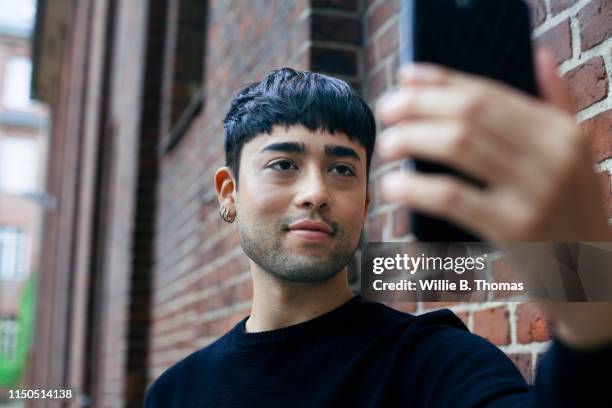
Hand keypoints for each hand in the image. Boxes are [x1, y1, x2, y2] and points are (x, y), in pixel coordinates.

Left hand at [375, 49, 611, 241]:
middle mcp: (552, 154)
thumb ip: (557, 104)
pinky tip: (393, 187)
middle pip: (469, 112)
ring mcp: (535, 192)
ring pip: (458, 145)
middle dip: (419, 105)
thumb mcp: (574, 154)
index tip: (405, 76)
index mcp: (560, 131)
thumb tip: (537, 56)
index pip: (489, 92)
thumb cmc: (569, 210)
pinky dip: (416, 188)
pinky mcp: (515, 229)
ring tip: (387, 144)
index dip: (441, 80)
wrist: (591, 273)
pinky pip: (453, 197)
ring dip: (412, 138)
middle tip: (386, 110)